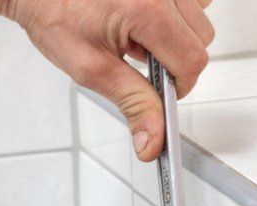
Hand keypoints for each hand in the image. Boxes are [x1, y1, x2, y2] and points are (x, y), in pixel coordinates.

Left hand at [0, 0, 214, 161]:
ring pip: (199, 18)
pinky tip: (143, 19)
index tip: (157, 92)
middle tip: (137, 60)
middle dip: (176, 60)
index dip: (176, 86)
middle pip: (201, 39)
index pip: (192, 62)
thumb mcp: (91, 69)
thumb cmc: (54, 14)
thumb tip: (153, 142)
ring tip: (136, 36)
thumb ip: (132, 104)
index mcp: (146, 10)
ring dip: (176, 35)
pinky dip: (174, 13)